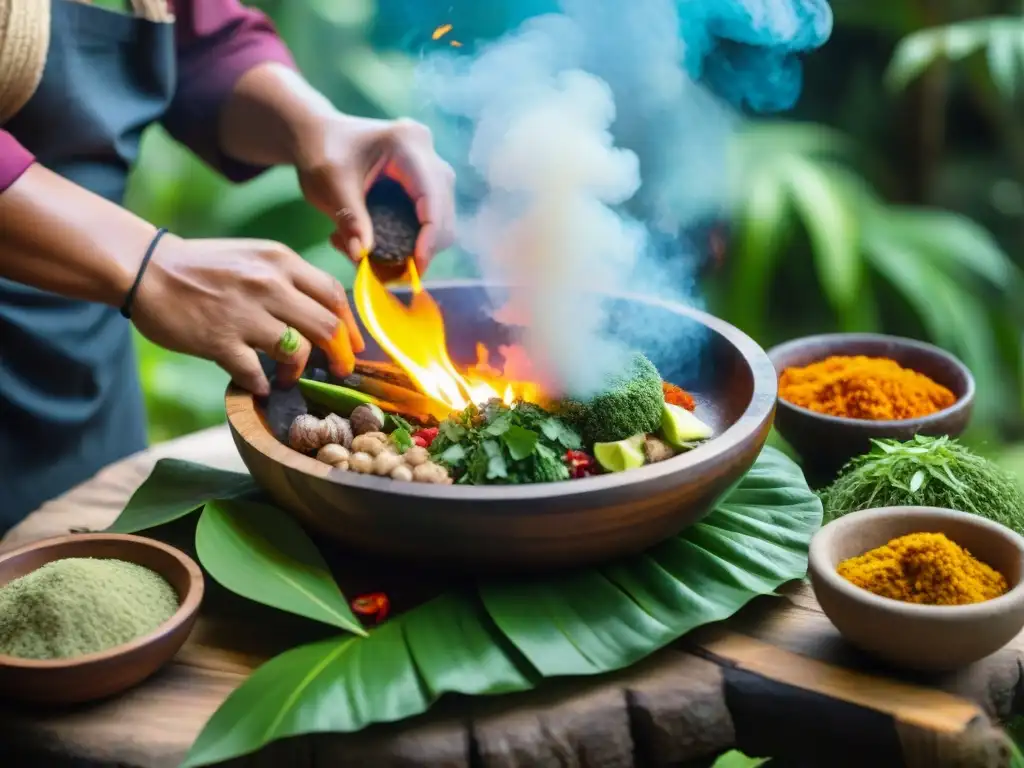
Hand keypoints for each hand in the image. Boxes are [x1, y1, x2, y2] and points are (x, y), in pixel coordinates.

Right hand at [131, 235, 365, 394]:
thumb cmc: (204, 266)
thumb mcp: (255, 257)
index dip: (351, 326)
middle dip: (340, 355)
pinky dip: (262, 385)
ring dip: (298, 371)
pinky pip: (255, 373)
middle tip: (338, 370)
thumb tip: (325, 312)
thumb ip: (289, 278)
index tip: (355, 345)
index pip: (334, 295)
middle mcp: (268, 285)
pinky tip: (259, 386)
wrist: (147, 269)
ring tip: (288, 376)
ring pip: (297, 351)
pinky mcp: (219, 341)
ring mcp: (244, 314)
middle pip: (327, 327)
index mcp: (281, 261)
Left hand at [295, 115, 456, 273]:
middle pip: (442, 213)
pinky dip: (409, 239)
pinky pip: (429, 219)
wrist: (316, 136)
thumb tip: (362, 257)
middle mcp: (427, 154)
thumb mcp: (330, 186)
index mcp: (408, 145)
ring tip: (374, 256)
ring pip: (440, 220)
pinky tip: (379, 243)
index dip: (429, 237)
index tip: (414, 268)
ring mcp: (429, 168)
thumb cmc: (321, 152)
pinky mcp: (424, 183)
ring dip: (415, 246)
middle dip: (421, 248)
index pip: (432, 198)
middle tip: (388, 273)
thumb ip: (349, 220)